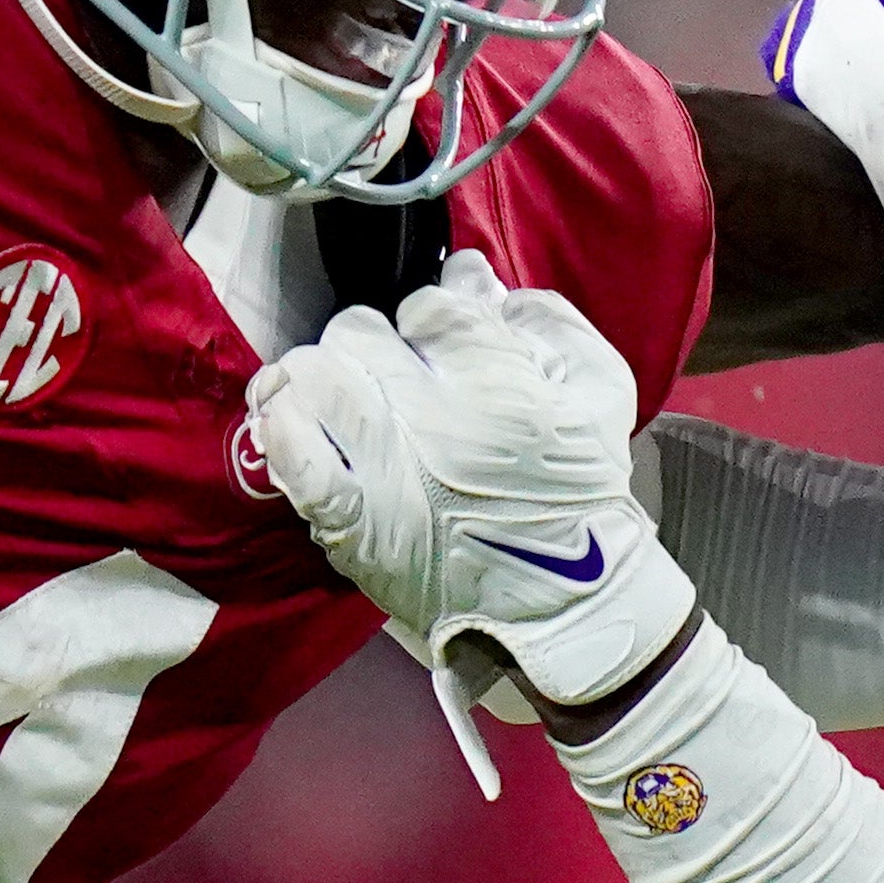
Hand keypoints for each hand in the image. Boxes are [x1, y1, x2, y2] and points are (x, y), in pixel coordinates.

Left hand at [247, 252, 696, 709]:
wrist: (565, 605)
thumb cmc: (583, 497)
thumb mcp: (601, 393)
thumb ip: (548, 323)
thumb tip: (476, 277)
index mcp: (501, 381)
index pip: (429, 306)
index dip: (425, 314)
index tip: (428, 339)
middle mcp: (436, 417)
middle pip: (358, 331)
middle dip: (366, 340)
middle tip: (377, 365)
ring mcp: (387, 470)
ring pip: (315, 377)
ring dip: (316, 374)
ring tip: (329, 389)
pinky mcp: (353, 521)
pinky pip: (293, 456)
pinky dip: (283, 429)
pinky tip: (290, 421)